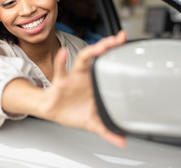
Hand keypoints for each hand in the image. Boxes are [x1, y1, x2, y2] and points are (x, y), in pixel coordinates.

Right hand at [37, 30, 126, 146]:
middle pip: (97, 56)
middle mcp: (85, 76)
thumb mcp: (92, 123)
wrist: (52, 112)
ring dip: (91, 51)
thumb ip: (107, 131)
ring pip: (82, 59)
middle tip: (117, 39)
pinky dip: (61, 60)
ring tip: (100, 46)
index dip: (117, 55)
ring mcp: (73, 76)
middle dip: (107, 46)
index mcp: (95, 83)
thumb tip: (122, 142)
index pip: (107, 65)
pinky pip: (60, 69)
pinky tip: (63, 53)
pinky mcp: (60, 81)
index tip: (128, 46)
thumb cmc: (72, 111)